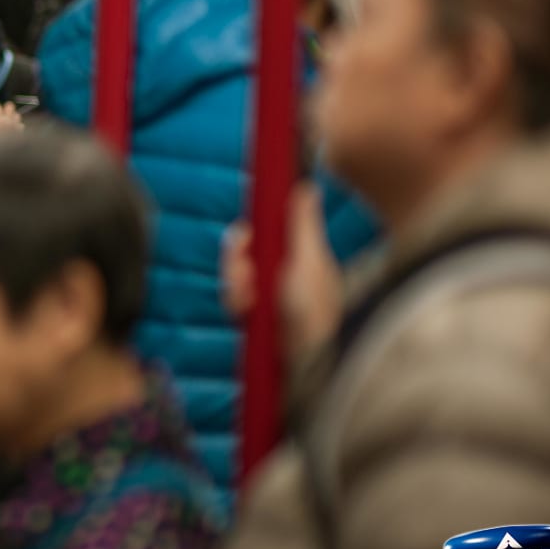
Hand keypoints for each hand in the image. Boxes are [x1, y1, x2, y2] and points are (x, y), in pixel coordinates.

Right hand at [222, 182, 342, 357]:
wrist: (311, 362)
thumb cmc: (317, 313)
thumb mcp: (308, 262)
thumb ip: (303, 225)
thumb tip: (307, 186)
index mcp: (298, 257)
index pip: (264, 232)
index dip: (249, 233)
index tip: (246, 235)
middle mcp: (281, 274)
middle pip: (243, 253)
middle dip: (237, 261)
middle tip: (245, 273)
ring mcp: (269, 297)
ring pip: (234, 276)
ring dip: (235, 284)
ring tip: (248, 298)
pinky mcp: (256, 318)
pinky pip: (232, 301)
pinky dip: (235, 303)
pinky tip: (245, 312)